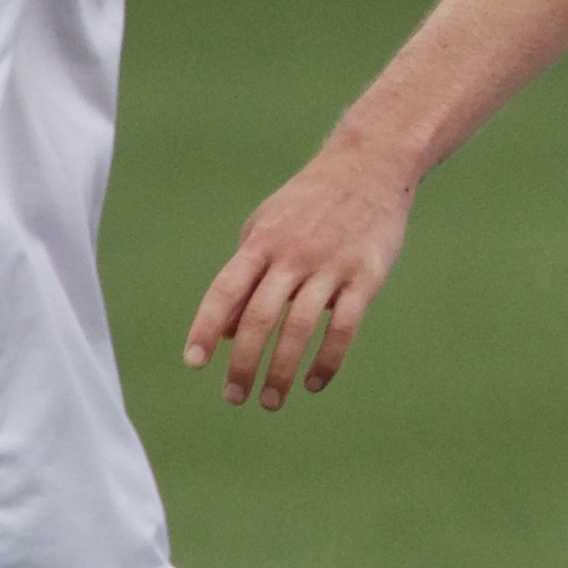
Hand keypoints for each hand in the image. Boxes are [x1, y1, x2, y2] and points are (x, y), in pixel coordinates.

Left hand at [185, 136, 415, 410]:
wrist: (371, 165)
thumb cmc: (310, 201)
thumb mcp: (266, 226)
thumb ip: (244, 275)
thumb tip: (223, 332)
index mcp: (262, 242)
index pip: (226, 291)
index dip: (206, 328)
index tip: (195, 363)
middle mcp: (293, 255)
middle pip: (259, 317)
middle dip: (243, 363)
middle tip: (233, 397)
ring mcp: (331, 266)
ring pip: (299, 328)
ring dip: (282, 371)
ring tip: (270, 401)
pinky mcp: (366, 275)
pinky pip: (344, 326)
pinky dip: (328, 360)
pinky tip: (315, 383)